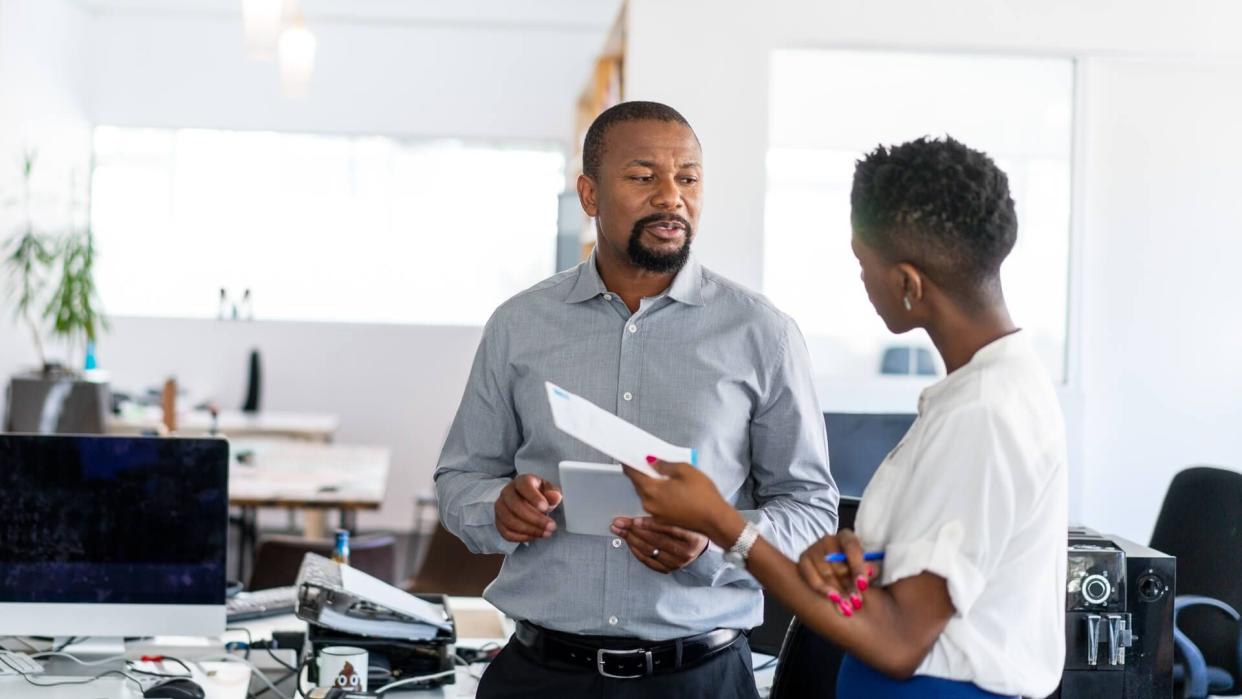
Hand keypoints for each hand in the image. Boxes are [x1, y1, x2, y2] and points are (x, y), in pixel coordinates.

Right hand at [494, 474, 562, 542]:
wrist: (529, 502)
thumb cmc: (539, 495)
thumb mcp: (550, 490)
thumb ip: (553, 493)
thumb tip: (555, 497)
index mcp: (521, 481)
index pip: (524, 486)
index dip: (534, 498)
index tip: (545, 508)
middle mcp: (507, 493)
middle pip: (515, 505)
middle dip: (534, 519)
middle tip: (550, 526)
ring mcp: (501, 508)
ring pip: (509, 520)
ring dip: (529, 530)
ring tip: (546, 533)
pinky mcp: (499, 522)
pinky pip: (506, 532)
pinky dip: (521, 537)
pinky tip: (534, 536)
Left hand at [610, 516, 708, 573]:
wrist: (699, 546)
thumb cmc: (692, 527)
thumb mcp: (687, 517)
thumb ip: (670, 512)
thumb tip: (647, 504)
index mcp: (693, 537)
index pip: (668, 529)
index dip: (649, 524)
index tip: (634, 520)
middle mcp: (686, 552)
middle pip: (656, 540)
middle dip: (635, 530)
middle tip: (620, 523)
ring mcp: (677, 562)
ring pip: (650, 551)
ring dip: (632, 540)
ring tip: (621, 531)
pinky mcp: (669, 568)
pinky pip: (649, 561)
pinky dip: (636, 551)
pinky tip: (629, 542)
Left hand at [622, 458, 742, 546]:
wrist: (715, 520)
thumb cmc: (703, 497)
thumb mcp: (685, 470)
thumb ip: (665, 464)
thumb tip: (653, 461)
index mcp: (652, 490)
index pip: (632, 473)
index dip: (628, 462)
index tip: (626, 456)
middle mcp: (650, 503)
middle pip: (638, 483)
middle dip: (640, 471)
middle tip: (646, 461)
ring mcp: (655, 513)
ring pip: (646, 493)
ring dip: (649, 483)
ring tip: (661, 473)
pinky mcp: (662, 519)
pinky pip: (654, 502)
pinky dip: (656, 493)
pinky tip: (668, 487)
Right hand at [797, 529, 877, 616]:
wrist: (843, 578)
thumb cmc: (859, 571)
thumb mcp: (872, 568)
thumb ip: (873, 569)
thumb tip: (870, 570)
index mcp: (847, 537)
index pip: (851, 547)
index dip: (858, 566)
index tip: (863, 585)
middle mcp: (829, 540)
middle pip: (837, 562)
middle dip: (848, 584)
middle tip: (857, 602)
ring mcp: (814, 549)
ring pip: (824, 571)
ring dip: (837, 590)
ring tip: (847, 606)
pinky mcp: (803, 562)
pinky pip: (810, 577)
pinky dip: (822, 590)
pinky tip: (833, 600)